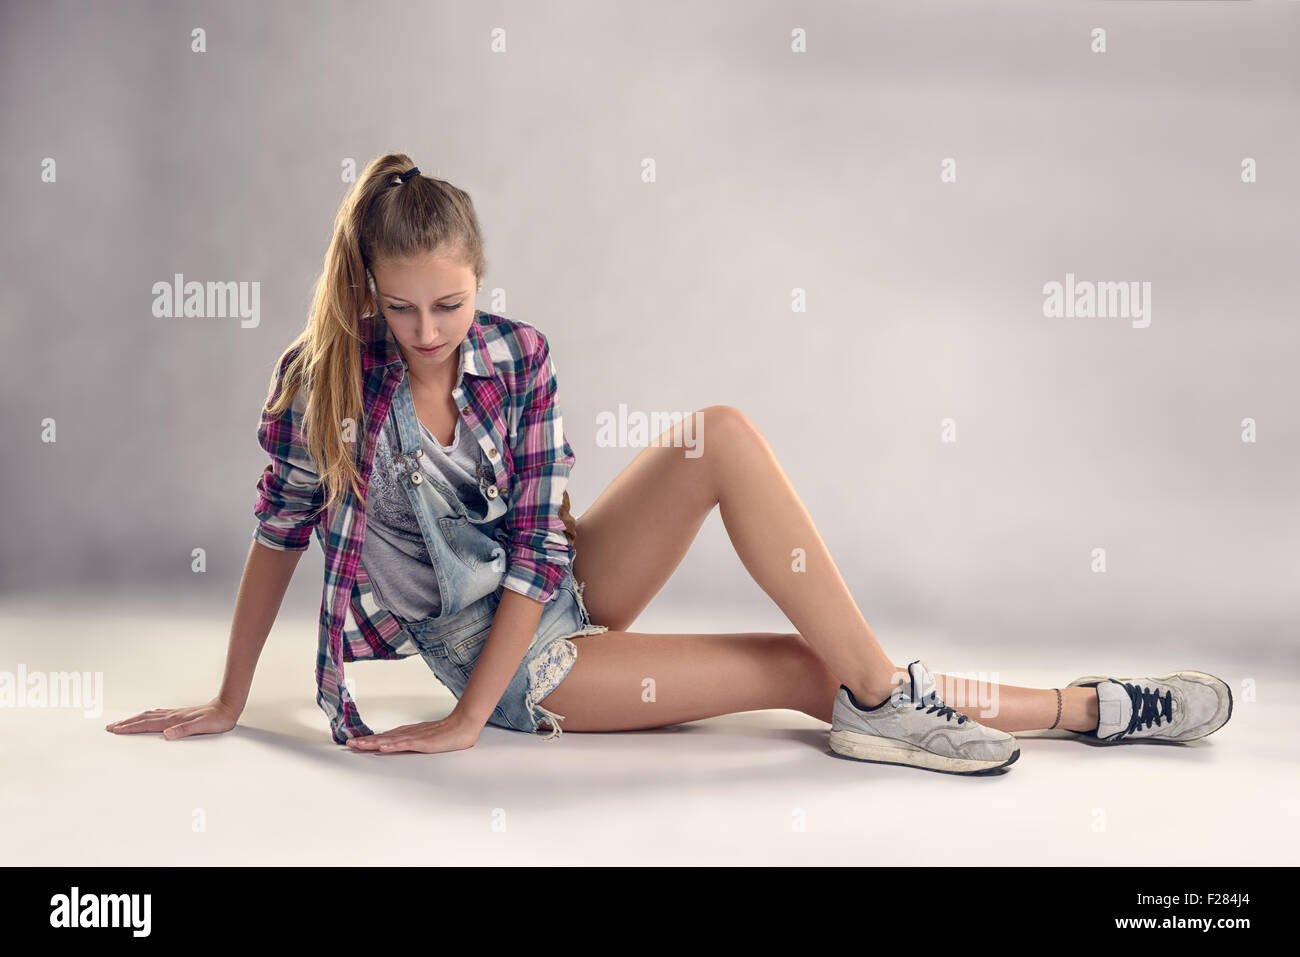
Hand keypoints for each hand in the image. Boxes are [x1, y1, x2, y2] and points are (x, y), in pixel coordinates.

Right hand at [105, 697, 240, 738]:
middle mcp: (171, 716)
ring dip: (133, 719)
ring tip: (121, 722)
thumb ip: (185, 730)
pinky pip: (157, 715)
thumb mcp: (203, 727)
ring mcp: (174, 714)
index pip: (147, 725)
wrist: (227, 708)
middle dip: (126, 723)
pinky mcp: (179, 714)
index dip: (130, 727)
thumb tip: (167, 734)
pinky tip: (145, 717)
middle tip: (110, 726)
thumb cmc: (217, 719)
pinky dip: (145, 716)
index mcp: (173, 720)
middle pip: (143, 719)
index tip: (115, 729)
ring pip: (148, 716)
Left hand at [347, 706, 482, 753]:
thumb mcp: (427, 738)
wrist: (464, 724)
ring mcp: (416, 736)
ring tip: (358, 745)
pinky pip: (405, 743)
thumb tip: (400, 743)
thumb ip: (414, 740)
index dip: (369, 739)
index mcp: (409, 733)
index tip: (355, 741)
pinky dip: (393, 745)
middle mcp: (409, 733)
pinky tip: (383, 746)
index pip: (385, 736)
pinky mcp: (424, 741)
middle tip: (349, 743)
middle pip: (383, 737)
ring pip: (390, 740)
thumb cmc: (449, 733)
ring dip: (373, 742)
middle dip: (365, 741)